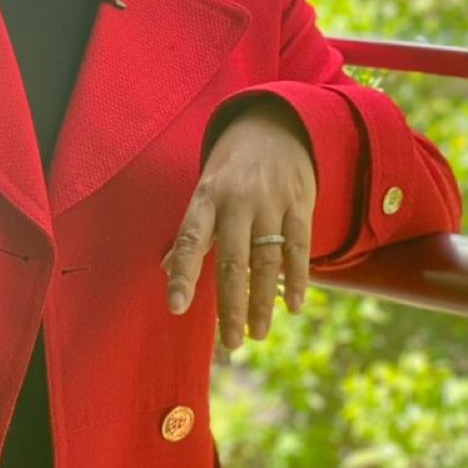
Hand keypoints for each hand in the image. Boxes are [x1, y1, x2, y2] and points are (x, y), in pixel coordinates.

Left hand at [163, 99, 316, 347]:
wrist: (275, 125)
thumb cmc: (232, 169)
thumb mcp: (205, 190)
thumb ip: (192, 230)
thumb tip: (166, 270)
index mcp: (206, 197)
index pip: (190, 239)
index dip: (182, 274)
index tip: (176, 308)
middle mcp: (237, 200)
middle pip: (232, 260)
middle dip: (231, 305)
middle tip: (231, 343)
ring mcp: (271, 200)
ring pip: (266, 260)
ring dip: (263, 302)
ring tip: (258, 333)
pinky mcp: (300, 201)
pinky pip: (299, 246)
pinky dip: (296, 278)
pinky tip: (293, 305)